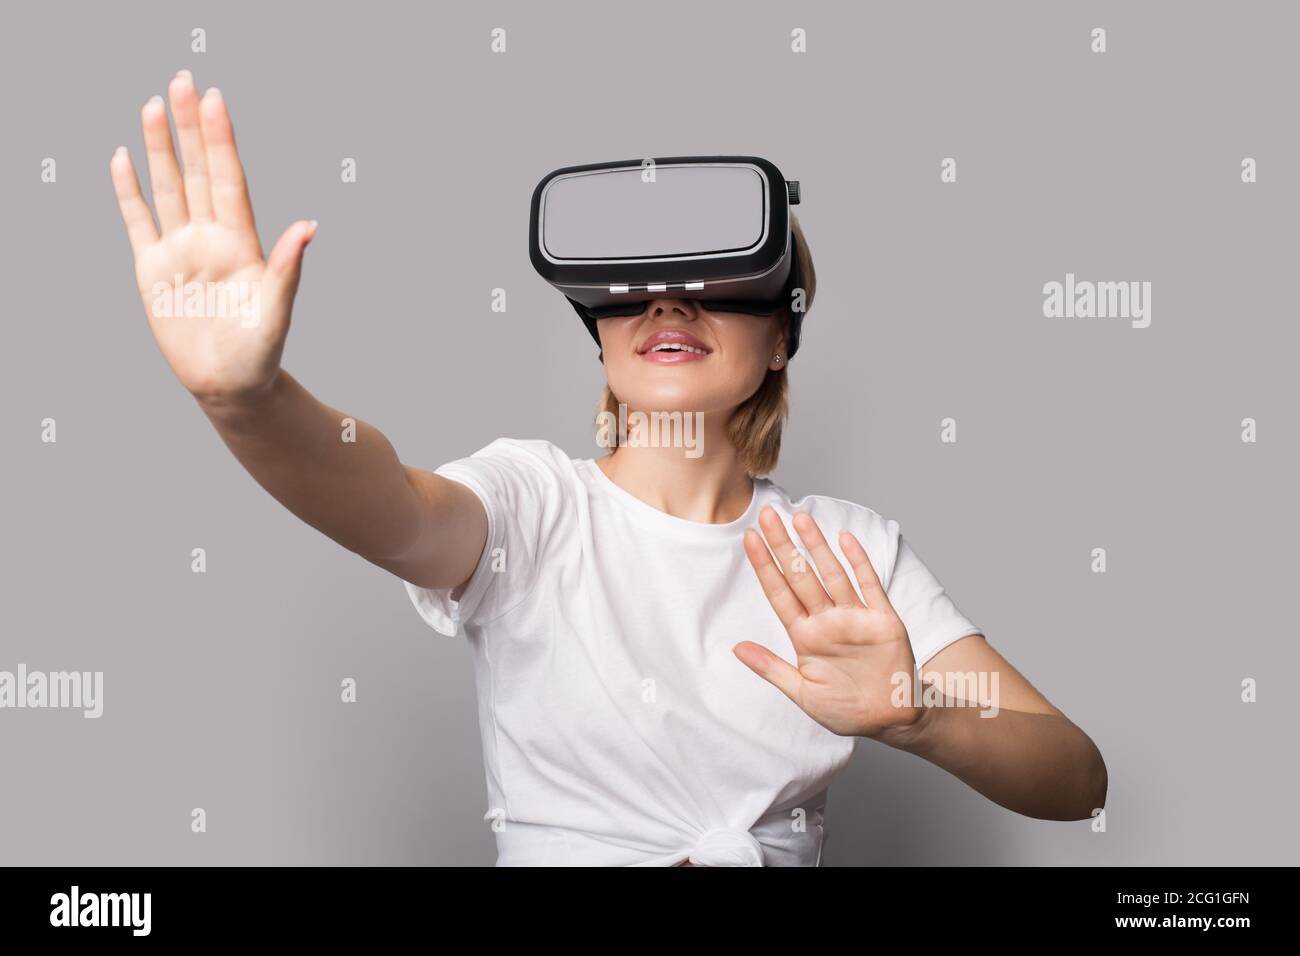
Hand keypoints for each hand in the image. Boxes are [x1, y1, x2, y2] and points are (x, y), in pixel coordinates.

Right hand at [109, 70, 316, 406]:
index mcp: (242, 244)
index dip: (221, 141)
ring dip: (159, 148)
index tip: (216, 101)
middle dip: (191, 127)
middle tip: (184, 81)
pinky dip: (129, 191)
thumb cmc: (261, 352)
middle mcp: (211, 238)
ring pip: (169, 187)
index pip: (229, 180)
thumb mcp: (276, 311)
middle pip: (198, 172)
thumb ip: (288, 268)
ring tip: (154, 106)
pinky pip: (138, 221)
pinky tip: (123, 157)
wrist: (232, 385)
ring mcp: (181, 250)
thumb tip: (310, 227)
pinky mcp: (153, 270)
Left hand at [734, 505, 921, 737]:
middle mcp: (827, 621)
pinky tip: (845, 539)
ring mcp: (854, 618)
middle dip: (783, 545)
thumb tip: (736, 649)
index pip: (779, 594)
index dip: (764, 566)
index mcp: (805, 637)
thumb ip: (771, 668)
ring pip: (831, 574)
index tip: (749, 539)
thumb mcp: (802, 693)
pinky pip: (869, 586)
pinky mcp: (883, 620)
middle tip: (767, 514)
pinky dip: (859, 562)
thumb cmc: (846, 710)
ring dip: (816, 546)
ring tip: (800, 518)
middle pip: (801, 576)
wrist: (890, 720)